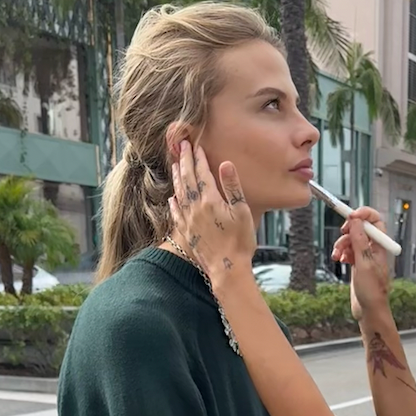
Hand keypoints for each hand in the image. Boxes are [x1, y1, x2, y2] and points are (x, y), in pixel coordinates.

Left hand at [169, 140, 255, 281]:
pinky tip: (172, 198)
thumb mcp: (243, 212)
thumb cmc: (240, 243)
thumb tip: (226, 164)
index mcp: (210, 200)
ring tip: (175, 165)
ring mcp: (189, 221)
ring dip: (177, 177)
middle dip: (184, 161)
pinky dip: (173, 203)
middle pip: (187, 179)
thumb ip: (233, 187)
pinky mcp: (187, 233)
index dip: (198, 158)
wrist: (227, 270)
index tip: (195, 145)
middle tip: (181, 146)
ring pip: (179, 193)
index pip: (202, 173)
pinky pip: (176, 214)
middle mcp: (196, 208)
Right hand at [331, 208, 391, 321]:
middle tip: (342, 234)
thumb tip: (356, 220)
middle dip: (349, 231)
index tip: (351, 215)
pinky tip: (340, 260)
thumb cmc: (372, 291)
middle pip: (360, 228)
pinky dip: (342, 253)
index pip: (375, 221)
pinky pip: (348, 251)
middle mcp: (374, 249)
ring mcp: (365, 256)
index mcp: (381, 246)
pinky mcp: (357, 264)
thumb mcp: (364, 263)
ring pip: (351, 240)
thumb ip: (359, 240)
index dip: (364, 214)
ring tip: (337, 255)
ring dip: (342, 244)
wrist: (369, 311)